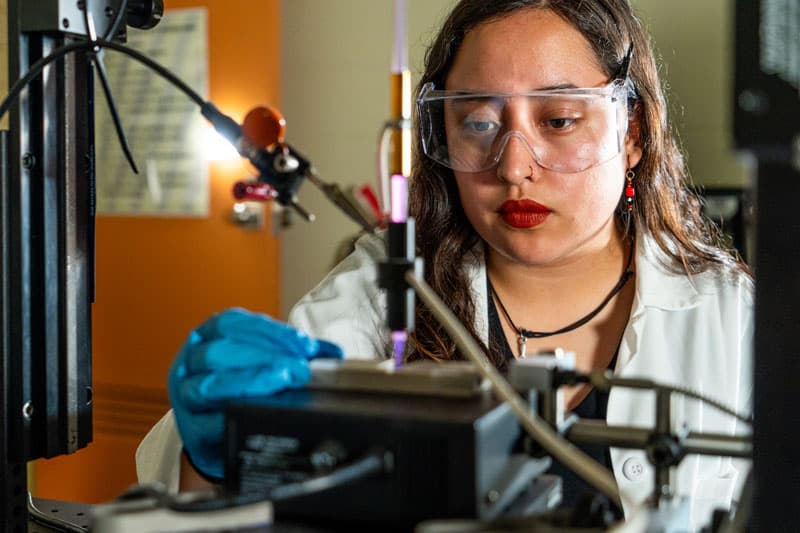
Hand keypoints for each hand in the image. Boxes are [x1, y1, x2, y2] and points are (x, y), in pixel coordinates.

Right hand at [168, 307, 342, 479]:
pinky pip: (207, 423)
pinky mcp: (190, 429)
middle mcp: (190, 362)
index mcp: (207, 336)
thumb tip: (333, 354)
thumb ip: (295, 353)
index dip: (268, 331)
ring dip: (250, 382)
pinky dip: (234, 416)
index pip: (232, 323)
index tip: (303, 344)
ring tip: (282, 382)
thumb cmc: (238, 387)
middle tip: (299, 369)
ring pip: (208, 385)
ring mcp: (185, 395)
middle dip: (264, 358)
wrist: (214, 432)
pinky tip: (257, 412)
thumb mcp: (261, 360)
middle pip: (219, 352)